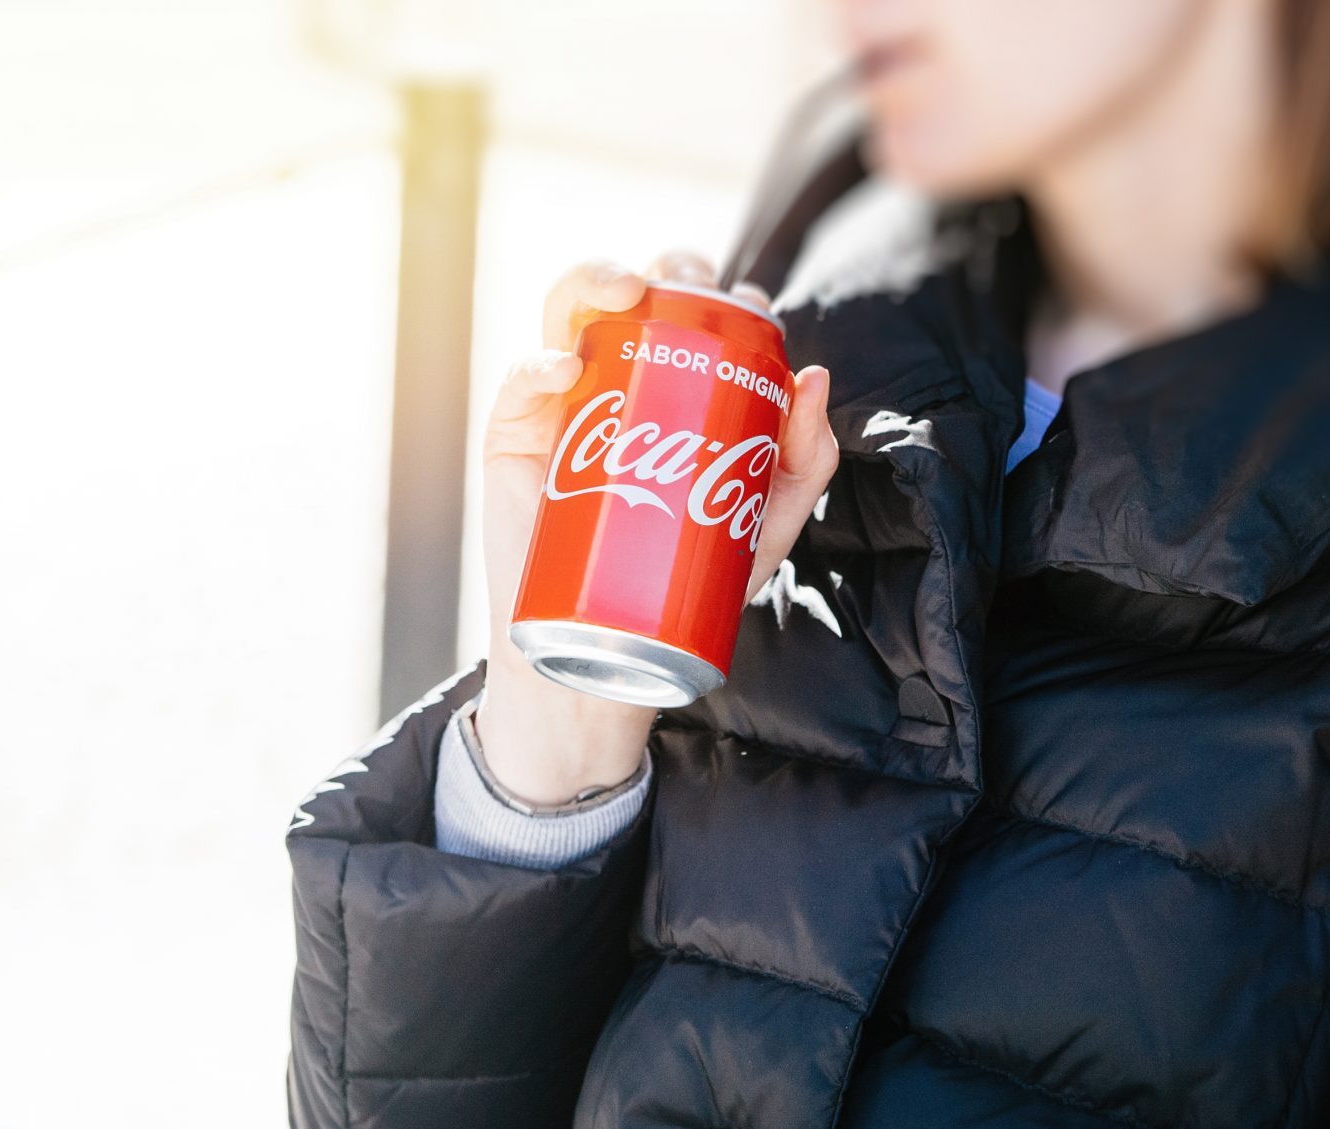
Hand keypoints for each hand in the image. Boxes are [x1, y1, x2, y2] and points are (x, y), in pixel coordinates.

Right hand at [474, 251, 838, 806]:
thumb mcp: (762, 526)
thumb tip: (814, 377)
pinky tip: (567, 369)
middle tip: (690, 285)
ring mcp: (563, 404)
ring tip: (626, 292)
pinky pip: (520, 383)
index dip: (724, 295)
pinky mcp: (515, 439)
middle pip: (634, 295)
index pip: (697, 317)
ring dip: (593, 279)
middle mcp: (617, 381)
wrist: (602, 656)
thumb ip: (800, 463)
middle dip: (665, 269)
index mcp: (674, 388)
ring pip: (566, 312)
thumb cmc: (683, 585)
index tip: (753, 310)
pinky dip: (539, 363)